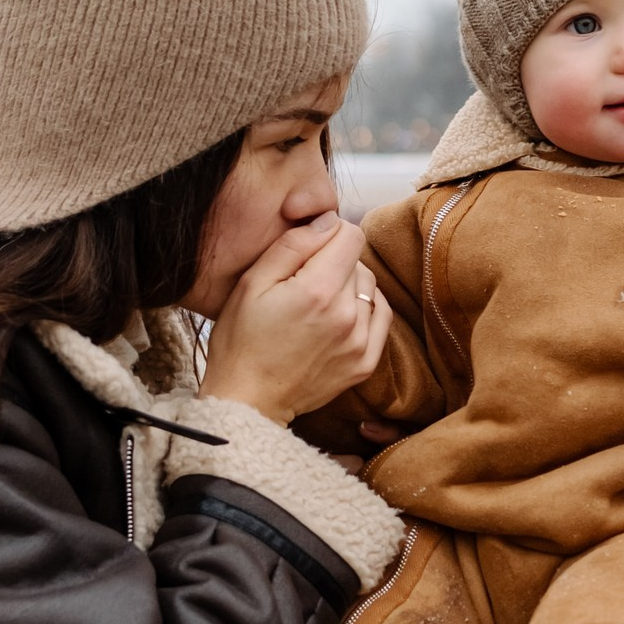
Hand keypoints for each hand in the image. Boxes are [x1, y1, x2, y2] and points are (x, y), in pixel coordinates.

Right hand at [200, 212, 391, 422]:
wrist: (248, 401)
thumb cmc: (241, 340)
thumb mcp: (252, 282)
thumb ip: (293, 245)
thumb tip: (328, 222)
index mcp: (317, 290)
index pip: (351, 235)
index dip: (328, 234)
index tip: (308, 249)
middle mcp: (347, 315)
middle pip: (359, 261)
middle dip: (335, 262)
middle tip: (303, 283)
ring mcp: (360, 341)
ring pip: (370, 288)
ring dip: (349, 287)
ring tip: (317, 303)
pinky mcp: (365, 362)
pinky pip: (381, 316)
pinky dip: (365, 309)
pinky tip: (339, 316)